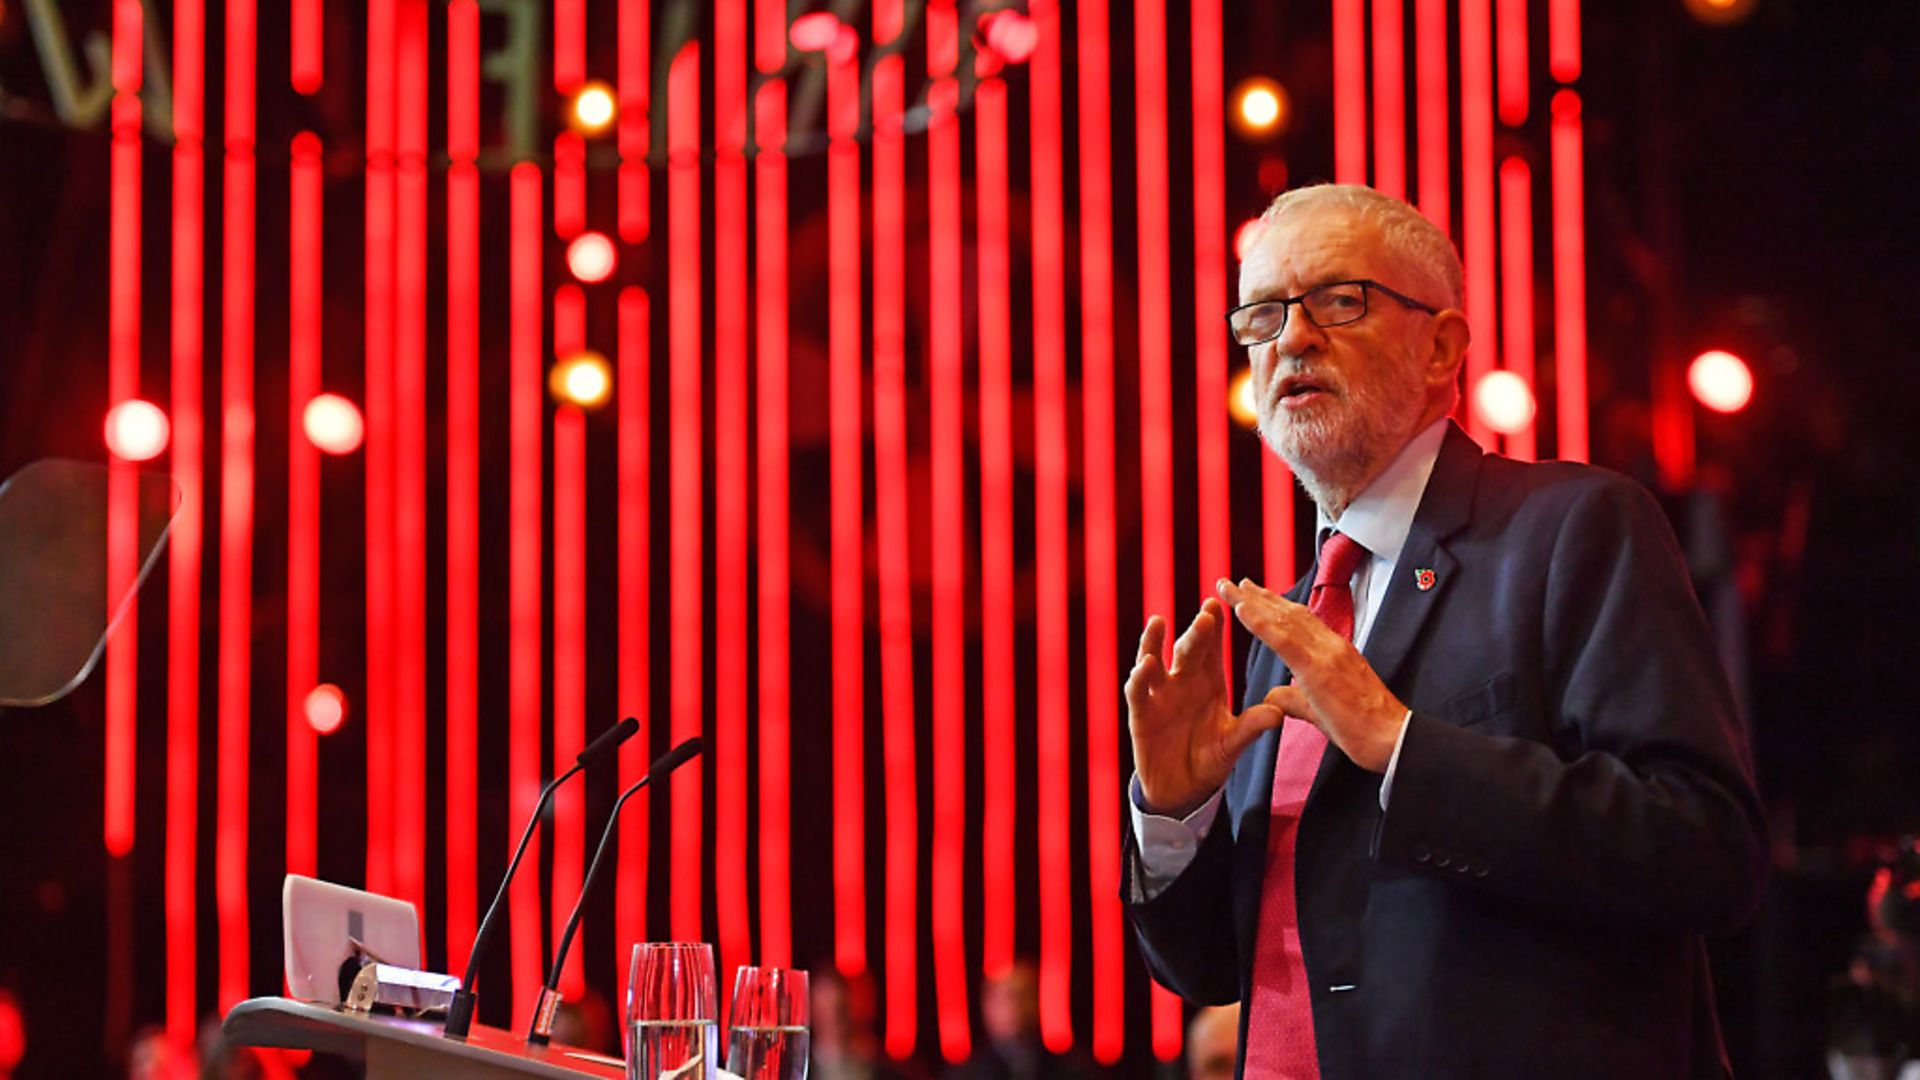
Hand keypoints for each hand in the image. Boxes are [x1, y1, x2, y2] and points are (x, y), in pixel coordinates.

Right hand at [1124, 598, 1289, 816]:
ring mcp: (1159, 695)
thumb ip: (1251, 727)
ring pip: (1154, 659)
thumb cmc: (1209, 759)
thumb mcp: (1233, 743)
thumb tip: (1278, 714)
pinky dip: (1140, 677)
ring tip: (1159, 623)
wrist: (1182, 790)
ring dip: (1154, 641)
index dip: (1216, 627)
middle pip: (1187, 649)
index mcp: (1208, 682)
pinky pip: (1138, 691)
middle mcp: (1182, 681)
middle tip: (1207, 614)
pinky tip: (1145, 665)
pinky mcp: (1141, 713)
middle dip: (1196, 631)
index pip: (1212, 648)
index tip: (1223, 606)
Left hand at [1216, 577, 1407, 772]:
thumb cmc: (1365, 729)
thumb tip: (1273, 695)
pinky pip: (1284, 640)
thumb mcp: (1320, 710)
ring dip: (1252, 601)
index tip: (1252, 594)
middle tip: (1232, 582)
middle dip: (1258, 596)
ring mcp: (1327, 653)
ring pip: (1283, 619)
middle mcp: (1331, 645)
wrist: (1394, 740)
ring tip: (1228, 587)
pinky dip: (1260, 622)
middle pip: (1288, 612)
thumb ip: (1295, 698)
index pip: (1300, 620)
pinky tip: (1241, 609)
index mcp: (1334, 651)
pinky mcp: (1320, 669)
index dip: (1274, 605)